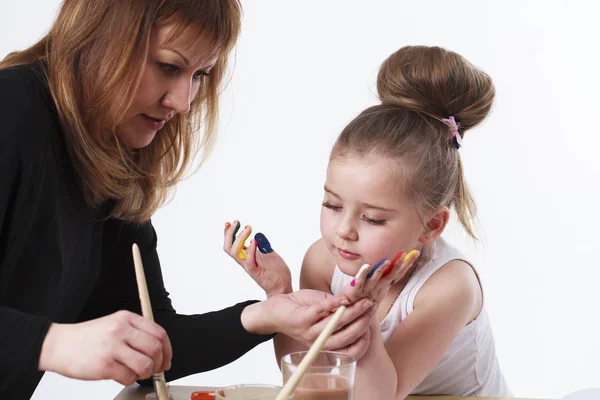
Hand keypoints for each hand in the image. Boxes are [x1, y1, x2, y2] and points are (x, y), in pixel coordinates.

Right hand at [38, 310, 171, 385]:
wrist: (58, 345)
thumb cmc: (86, 338)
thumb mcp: (113, 324)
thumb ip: (135, 333)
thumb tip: (158, 351)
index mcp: (126, 318)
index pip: (159, 333)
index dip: (167, 349)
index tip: (167, 359)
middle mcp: (121, 330)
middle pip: (155, 349)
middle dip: (159, 363)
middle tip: (154, 370)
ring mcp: (113, 347)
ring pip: (145, 364)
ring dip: (145, 373)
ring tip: (137, 373)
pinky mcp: (104, 365)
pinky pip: (129, 377)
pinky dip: (130, 380)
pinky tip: (122, 376)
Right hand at [223, 221, 291, 295]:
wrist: (284, 286)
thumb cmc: (276, 272)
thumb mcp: (270, 254)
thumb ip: (264, 245)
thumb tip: (258, 234)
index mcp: (247, 257)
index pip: (232, 245)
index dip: (228, 234)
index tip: (228, 223)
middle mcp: (245, 262)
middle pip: (229, 248)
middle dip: (230, 234)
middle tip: (237, 222)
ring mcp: (250, 267)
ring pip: (235, 254)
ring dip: (239, 238)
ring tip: (248, 228)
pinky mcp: (257, 273)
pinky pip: (249, 262)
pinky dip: (250, 251)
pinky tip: (254, 241)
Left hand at [242, 289, 376, 359]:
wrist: (273, 310)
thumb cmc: (299, 309)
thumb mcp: (322, 310)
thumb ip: (337, 309)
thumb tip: (356, 300)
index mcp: (325, 343)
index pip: (349, 349)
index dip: (363, 338)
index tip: (372, 320)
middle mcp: (318, 341)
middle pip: (347, 336)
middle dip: (362, 321)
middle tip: (371, 306)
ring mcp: (310, 332)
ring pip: (337, 324)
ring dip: (353, 312)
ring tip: (363, 301)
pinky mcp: (302, 319)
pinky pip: (322, 311)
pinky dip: (335, 304)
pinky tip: (344, 299)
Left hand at [341, 250, 419, 305]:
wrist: (351, 314)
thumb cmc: (362, 298)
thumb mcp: (375, 287)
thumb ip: (382, 276)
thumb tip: (391, 263)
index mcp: (383, 285)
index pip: (397, 273)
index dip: (407, 264)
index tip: (416, 253)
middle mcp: (378, 287)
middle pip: (391, 275)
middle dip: (399, 265)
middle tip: (407, 254)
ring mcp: (367, 289)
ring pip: (375, 278)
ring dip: (381, 270)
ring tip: (387, 261)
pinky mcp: (355, 291)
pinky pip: (359, 282)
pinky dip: (362, 274)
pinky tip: (366, 266)